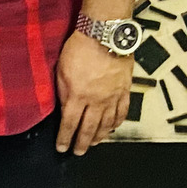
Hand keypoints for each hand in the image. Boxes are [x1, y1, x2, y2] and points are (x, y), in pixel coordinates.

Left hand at [55, 30, 131, 154]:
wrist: (105, 35)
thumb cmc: (79, 49)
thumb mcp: (61, 70)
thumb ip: (63, 92)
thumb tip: (64, 108)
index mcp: (77, 96)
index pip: (70, 124)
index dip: (64, 138)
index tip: (62, 148)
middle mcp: (96, 102)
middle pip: (89, 129)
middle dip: (82, 143)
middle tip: (78, 152)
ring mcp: (112, 98)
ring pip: (107, 124)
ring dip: (99, 136)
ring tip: (94, 143)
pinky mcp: (124, 91)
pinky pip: (122, 112)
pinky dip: (117, 123)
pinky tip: (112, 128)